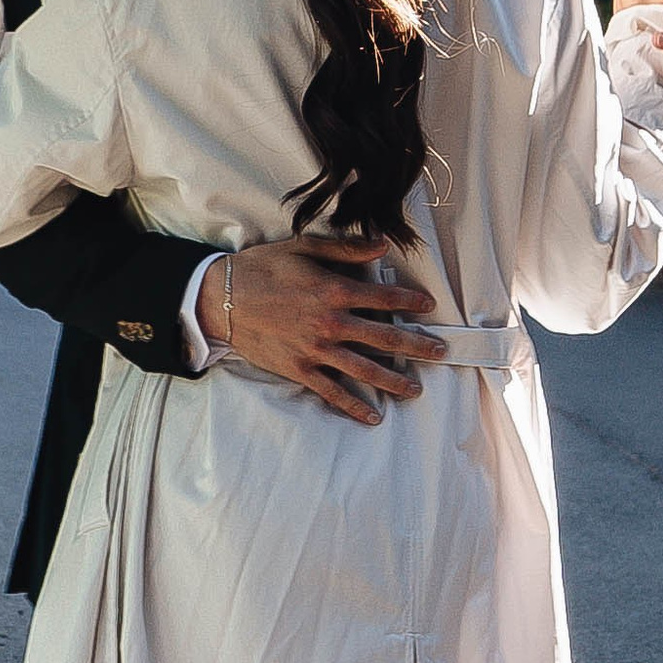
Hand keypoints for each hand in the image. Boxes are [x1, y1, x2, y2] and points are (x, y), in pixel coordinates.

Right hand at [203, 236, 442, 424]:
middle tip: (440, 352)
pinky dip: (353, 406)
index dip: (410, 302)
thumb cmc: (263, 268)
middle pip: (384, 338)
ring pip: (364, 370)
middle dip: (416, 346)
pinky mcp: (299, 369)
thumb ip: (346, 250)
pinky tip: (372, 417)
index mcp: (335, 291)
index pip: (384, 299)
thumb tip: (382, 245)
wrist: (222, 299)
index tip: (428, 306)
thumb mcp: (304, 249)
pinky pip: (331, 391)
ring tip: (416, 390)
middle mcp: (331, 323)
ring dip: (393, 381)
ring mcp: (316, 350)